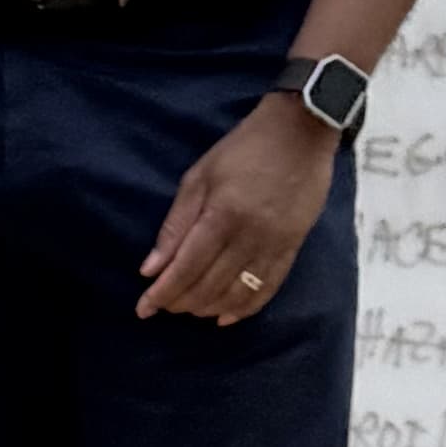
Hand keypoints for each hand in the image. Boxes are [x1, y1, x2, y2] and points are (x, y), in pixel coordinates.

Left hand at [141, 90, 335, 323]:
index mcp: (222, 216)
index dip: (162, 294)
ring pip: (237, 293)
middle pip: (209, 286)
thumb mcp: (199, 177)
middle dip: (181, 302)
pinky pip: (268, 288)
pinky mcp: (293, 245)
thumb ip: (175, 225)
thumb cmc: (244, 149)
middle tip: (165, 305)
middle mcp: (249, 236)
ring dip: (209, 308)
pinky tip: (226, 317)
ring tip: (191, 309)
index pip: (185, 268)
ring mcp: (275, 243)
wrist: (303, 129)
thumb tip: (150, 269)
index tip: (143, 309)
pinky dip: (244, 308)